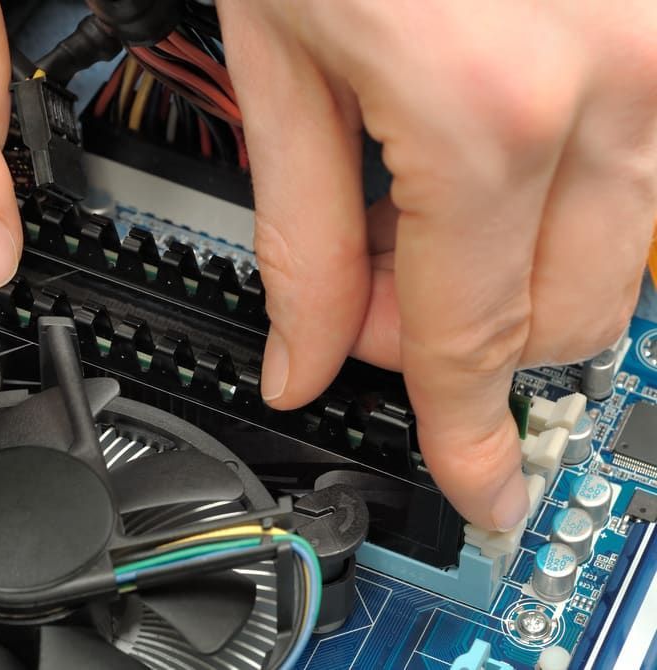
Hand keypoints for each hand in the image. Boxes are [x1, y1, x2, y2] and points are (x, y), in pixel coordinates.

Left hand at [218, 0, 656, 529]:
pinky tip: (473, 159)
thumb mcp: (277, 62)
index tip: (478, 489)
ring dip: (510, 271)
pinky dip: (555, 201)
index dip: (463, 436)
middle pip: (557, 317)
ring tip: (409, 206)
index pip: (473, 339)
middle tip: (365, 293)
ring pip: (609, 254)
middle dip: (454, 339)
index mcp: (487, 107)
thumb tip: (302, 359)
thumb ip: (299, 233)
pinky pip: (633, 170)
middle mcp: (611, 78)